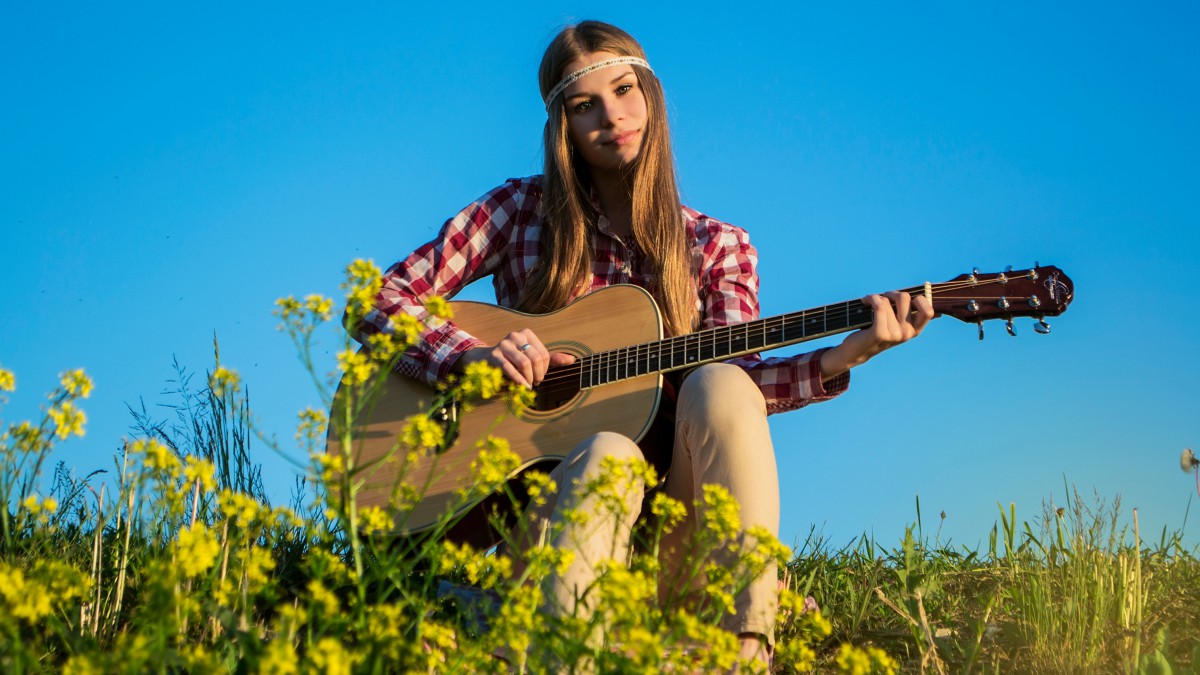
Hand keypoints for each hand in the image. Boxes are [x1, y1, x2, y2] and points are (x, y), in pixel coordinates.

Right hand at [455, 329, 576, 387]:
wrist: (486, 360)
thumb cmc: (513, 360)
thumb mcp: (533, 358)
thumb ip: (552, 359)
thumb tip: (572, 359)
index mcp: (526, 333)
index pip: (544, 354)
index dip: (545, 368)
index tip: (540, 375)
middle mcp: (515, 335)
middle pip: (535, 358)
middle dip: (538, 374)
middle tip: (536, 382)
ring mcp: (504, 344)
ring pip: (524, 363)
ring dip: (529, 378)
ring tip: (529, 384)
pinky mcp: (494, 355)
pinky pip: (510, 369)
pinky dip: (519, 380)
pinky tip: (523, 386)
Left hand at [819, 290, 934, 379]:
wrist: (857, 351)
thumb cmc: (877, 331)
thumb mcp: (897, 325)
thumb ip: (912, 316)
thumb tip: (938, 313)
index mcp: (914, 330)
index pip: (928, 311)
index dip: (919, 299)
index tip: (905, 299)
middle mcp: (907, 333)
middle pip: (905, 297)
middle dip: (891, 293)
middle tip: (882, 298)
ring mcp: (895, 335)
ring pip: (887, 301)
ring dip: (876, 297)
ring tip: (870, 304)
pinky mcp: (880, 334)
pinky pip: (880, 306)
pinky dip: (871, 299)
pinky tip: (865, 301)